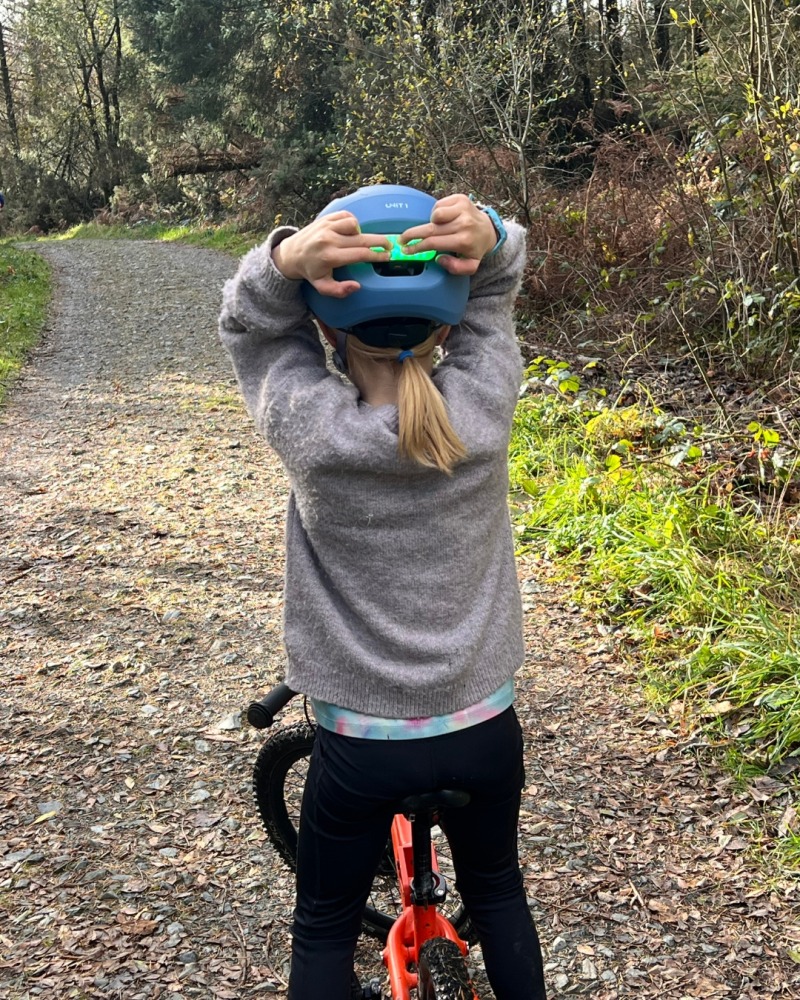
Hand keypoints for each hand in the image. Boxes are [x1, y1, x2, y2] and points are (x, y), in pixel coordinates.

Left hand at [272, 212, 390, 297]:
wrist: (292, 253)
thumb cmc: (311, 271)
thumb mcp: (322, 287)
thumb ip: (340, 290)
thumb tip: (357, 286)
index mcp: (330, 257)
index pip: (360, 255)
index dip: (377, 256)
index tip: (387, 256)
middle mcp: (329, 240)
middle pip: (362, 238)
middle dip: (379, 242)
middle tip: (390, 245)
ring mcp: (327, 227)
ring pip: (354, 224)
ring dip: (360, 232)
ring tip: (359, 241)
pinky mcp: (325, 218)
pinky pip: (346, 216)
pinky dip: (352, 222)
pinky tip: (351, 231)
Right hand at [398, 194, 498, 275]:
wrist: (488, 230)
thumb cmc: (475, 248)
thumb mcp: (471, 265)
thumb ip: (456, 268)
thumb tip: (439, 259)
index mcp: (464, 241)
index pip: (433, 243)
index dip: (417, 247)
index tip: (406, 250)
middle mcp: (463, 223)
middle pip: (430, 228)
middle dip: (412, 234)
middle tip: (402, 239)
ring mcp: (463, 209)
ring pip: (435, 214)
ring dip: (431, 222)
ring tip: (436, 228)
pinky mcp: (461, 199)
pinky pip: (440, 205)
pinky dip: (438, 212)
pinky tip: (444, 219)